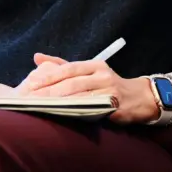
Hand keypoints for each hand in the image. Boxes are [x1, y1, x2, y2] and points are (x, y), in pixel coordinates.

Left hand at [21, 55, 160, 124]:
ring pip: (81, 95)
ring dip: (60, 102)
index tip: (31, 84)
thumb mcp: (88, 71)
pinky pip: (93, 108)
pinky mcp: (115, 105)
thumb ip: (62, 65)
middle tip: (33, 98)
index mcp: (94, 65)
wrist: (140, 98)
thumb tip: (37, 57)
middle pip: (72, 82)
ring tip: (43, 107)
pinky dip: (77, 111)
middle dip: (50, 91)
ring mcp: (109, 90)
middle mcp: (102, 74)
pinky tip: (64, 115)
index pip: (67, 69)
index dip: (49, 76)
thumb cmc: (108, 85)